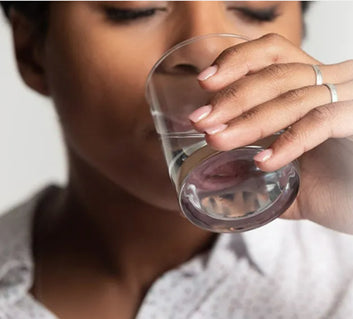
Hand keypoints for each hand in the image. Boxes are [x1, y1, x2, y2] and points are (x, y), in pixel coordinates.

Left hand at [189, 33, 352, 233]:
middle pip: (276, 74)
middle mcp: (333, 84)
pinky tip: (263, 162)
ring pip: (292, 97)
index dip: (237, 61)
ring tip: (217, 140)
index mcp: (312, 86)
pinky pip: (320, 122)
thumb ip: (256, 172)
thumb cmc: (338, 186)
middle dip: (232, 98)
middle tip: (201, 121)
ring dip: (248, 120)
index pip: (273, 52)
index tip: (204, 83)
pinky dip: (288, 141)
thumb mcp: (291, 174)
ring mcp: (350, 101)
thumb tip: (215, 179)